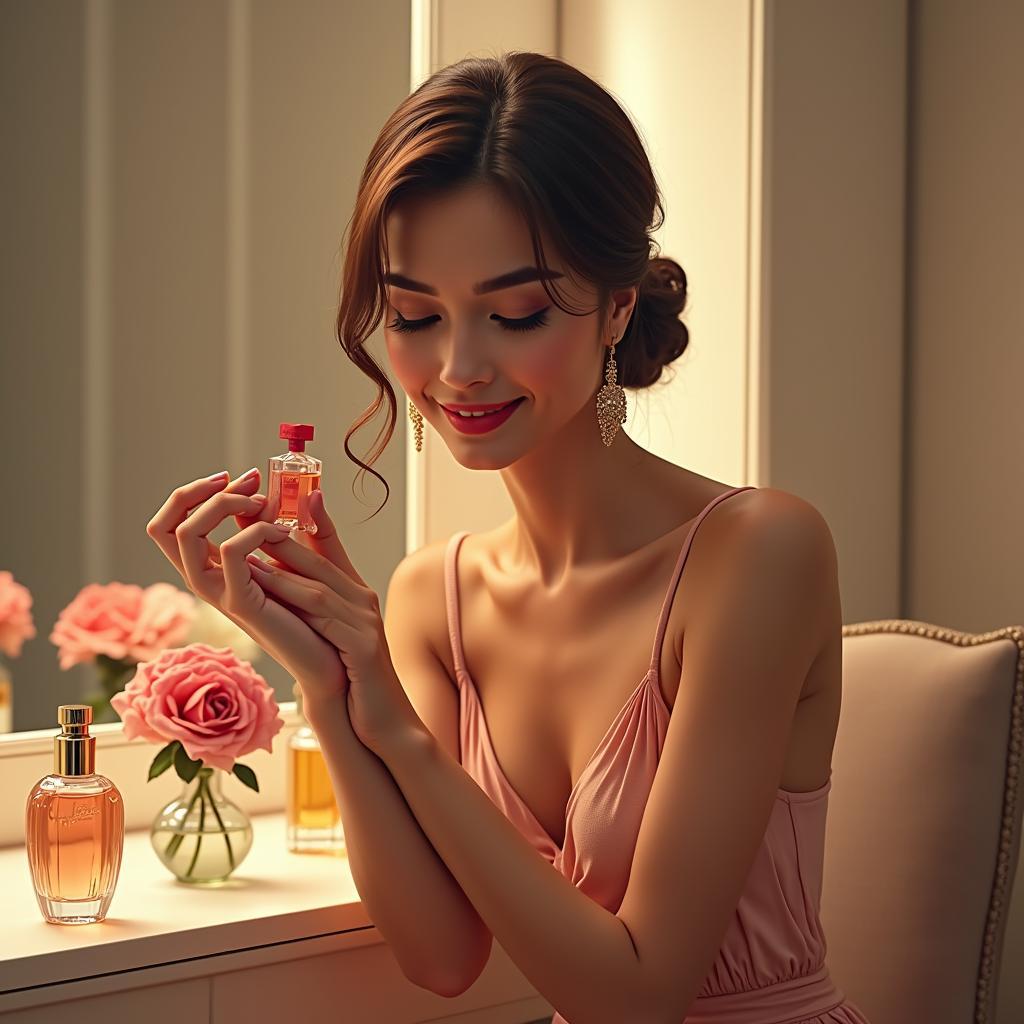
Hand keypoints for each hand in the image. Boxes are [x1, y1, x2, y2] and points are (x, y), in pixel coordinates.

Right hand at [146, 468, 347, 705]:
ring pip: (187, 534)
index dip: (194, 494)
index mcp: (215, 569)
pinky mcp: (243, 604)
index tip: (240, 478)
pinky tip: (283, 531)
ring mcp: (220, 593)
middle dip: (199, 492)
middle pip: (163, 527)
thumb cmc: (314, 615)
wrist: (331, 663)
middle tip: (247, 481)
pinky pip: (231, 553)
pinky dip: (255, 530)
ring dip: (224, 505)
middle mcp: (208, 581)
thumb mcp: (293, 561)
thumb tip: (270, 493)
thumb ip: (276, 529)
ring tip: (264, 504)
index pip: (172, 526)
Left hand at [243, 488, 422, 755]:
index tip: (272, 498)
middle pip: (322, 557)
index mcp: (356, 594)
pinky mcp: (362, 646)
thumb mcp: (333, 634)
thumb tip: (280, 579)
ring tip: (243, 551)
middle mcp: (363, 600)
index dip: (305, 517)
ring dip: (279, 565)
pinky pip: (322, 616)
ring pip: (319, 583)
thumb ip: (313, 604)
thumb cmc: (354, 680)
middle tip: (245, 516)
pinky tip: (263, 591)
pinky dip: (292, 599)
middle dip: (282, 532)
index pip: (330, 546)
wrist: (382, 722)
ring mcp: (365, 621)